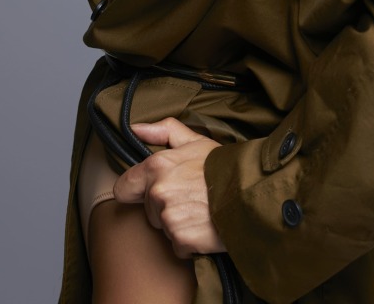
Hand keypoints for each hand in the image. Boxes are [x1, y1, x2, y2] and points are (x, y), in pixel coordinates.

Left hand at [113, 118, 224, 258]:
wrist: (249, 193)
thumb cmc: (222, 166)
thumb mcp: (195, 141)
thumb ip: (163, 132)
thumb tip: (135, 128)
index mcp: (157, 167)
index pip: (124, 187)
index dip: (136, 190)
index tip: (148, 191)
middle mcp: (158, 192)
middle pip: (148, 209)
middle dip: (164, 206)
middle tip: (190, 197)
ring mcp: (168, 218)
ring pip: (163, 227)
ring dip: (177, 223)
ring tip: (199, 211)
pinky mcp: (181, 240)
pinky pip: (177, 245)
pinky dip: (189, 240)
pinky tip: (203, 227)